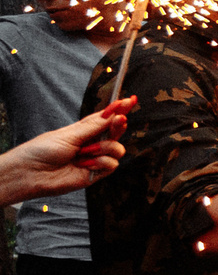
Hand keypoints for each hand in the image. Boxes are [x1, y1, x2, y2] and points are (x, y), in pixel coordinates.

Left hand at [0, 102, 130, 203]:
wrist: (31, 173)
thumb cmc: (43, 150)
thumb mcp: (70, 134)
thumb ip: (94, 126)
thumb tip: (113, 113)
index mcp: (84, 130)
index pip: (106, 117)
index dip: (119, 109)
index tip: (130, 100)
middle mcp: (92, 143)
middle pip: (116, 131)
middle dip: (118, 125)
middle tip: (119, 119)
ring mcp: (95, 158)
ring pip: (117, 149)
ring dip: (103, 148)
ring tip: (84, 153)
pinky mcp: (96, 173)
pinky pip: (112, 165)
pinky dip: (100, 163)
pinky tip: (84, 164)